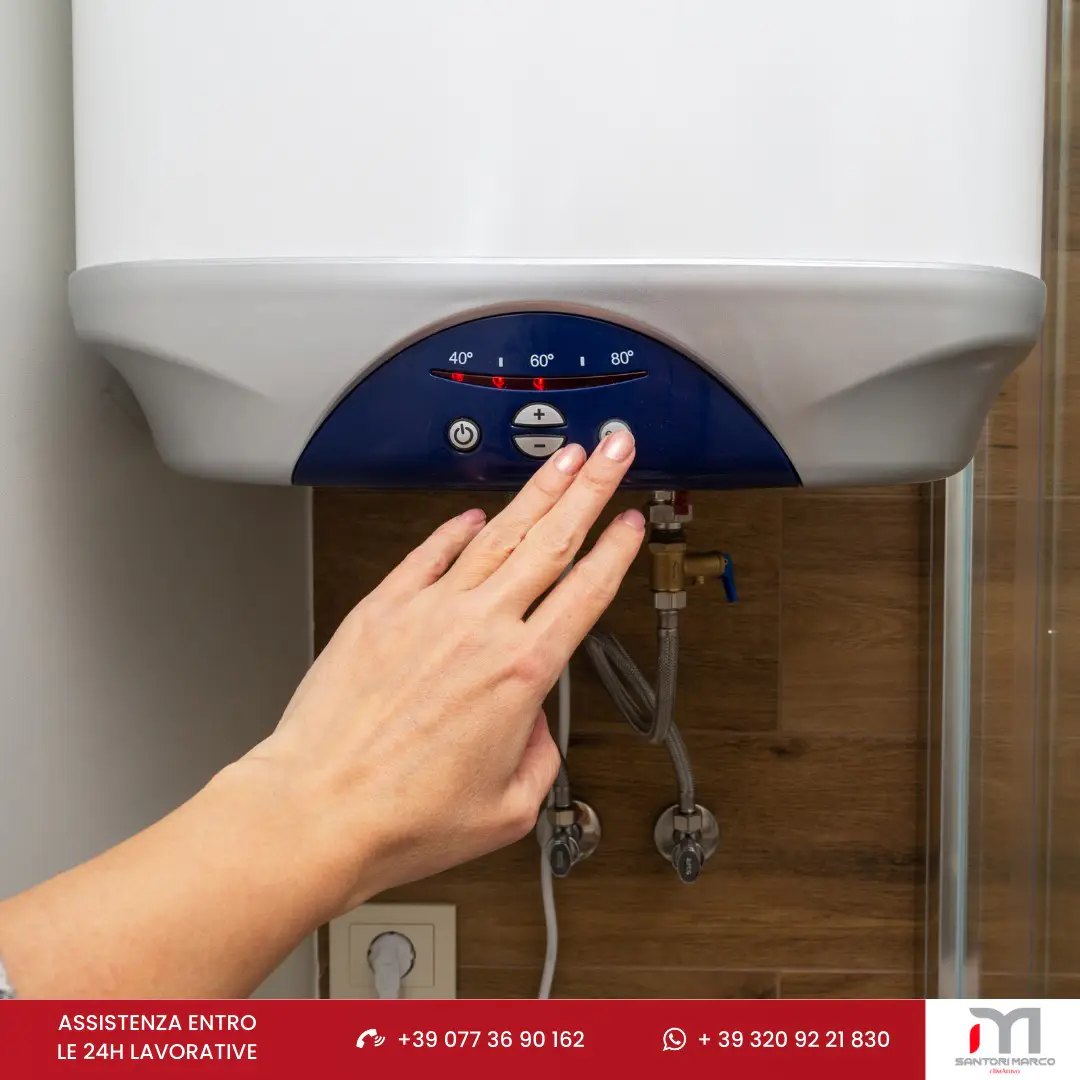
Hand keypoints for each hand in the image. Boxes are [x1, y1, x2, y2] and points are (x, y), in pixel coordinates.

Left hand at [240, 429, 644, 914]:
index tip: (630, 520)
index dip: (615, 548)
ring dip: (535, 492)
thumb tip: (531, 731)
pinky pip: (428, 554)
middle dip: (590, 485)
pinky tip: (472, 514)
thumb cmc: (403, 816)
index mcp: (521, 673)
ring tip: (561, 459)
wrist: (319, 808)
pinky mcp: (382, 610)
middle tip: (613, 449)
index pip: (585, 590)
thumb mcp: (507, 809)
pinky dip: (454, 529)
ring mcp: (428, 611)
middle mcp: (479, 629)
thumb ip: (538, 761)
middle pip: (550, 539)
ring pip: (496, 534)